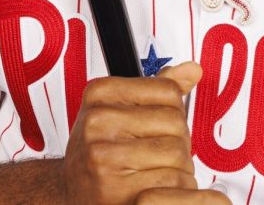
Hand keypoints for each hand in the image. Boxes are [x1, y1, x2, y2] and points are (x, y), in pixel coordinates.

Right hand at [61, 61, 229, 203]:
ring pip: (176, 153)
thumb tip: (192, 70)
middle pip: (175, 122)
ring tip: (159, 171)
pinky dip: (176, 189)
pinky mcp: (114, 188)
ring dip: (180, 168)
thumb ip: (157, 89)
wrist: (71, 194)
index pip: (168, 90)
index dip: (173, 112)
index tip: (158, 126)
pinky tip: (158, 188)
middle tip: (160, 155)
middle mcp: (97, 121)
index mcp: (100, 93)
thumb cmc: (100, 151)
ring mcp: (102, 154)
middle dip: (179, 142)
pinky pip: (170, 182)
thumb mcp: (119, 110)